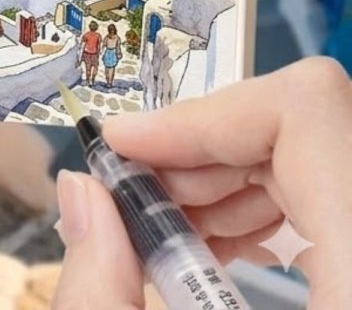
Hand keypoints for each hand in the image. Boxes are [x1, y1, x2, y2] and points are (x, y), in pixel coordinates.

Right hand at [52, 56, 351, 309]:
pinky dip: (268, 209)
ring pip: (322, 154)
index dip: (202, 114)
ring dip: (228, 178)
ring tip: (164, 230)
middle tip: (129, 193)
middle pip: (304, 127)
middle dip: (201, 149)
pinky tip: (217, 252)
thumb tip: (77, 191)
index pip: (307, 111)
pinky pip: (339, 199)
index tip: (123, 145)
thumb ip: (108, 295)